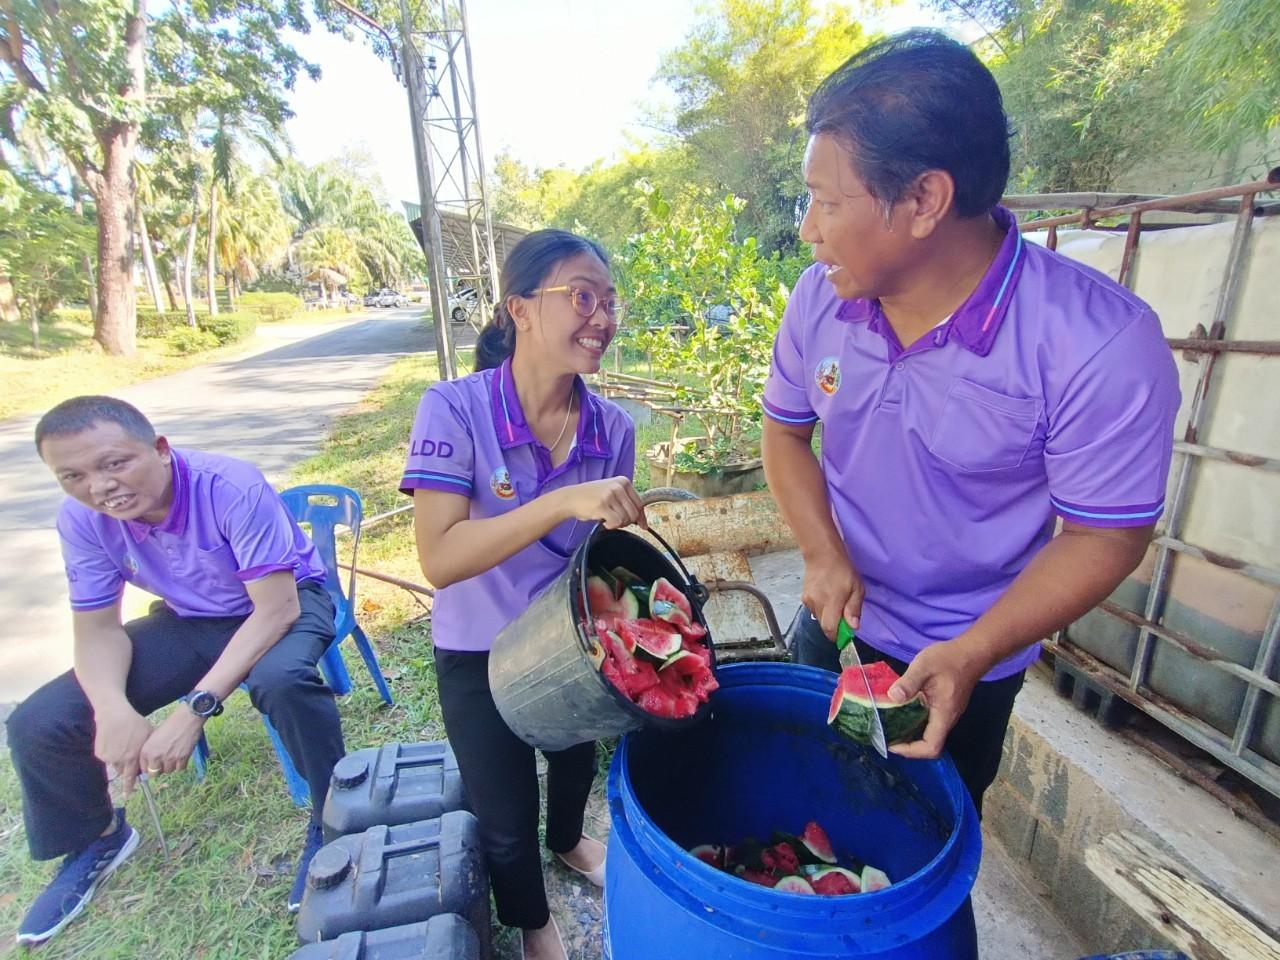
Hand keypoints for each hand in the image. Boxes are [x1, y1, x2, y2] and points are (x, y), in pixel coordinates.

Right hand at [93, 704, 153, 793]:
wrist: (113, 714)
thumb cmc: (134, 722)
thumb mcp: (147, 735)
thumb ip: (147, 750)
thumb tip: (151, 760)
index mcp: (132, 757)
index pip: (131, 777)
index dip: (129, 787)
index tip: (128, 795)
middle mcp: (119, 760)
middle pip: (124, 771)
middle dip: (127, 769)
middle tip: (130, 759)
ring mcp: (108, 757)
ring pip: (115, 764)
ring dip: (120, 760)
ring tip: (124, 745)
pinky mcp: (100, 753)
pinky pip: (107, 758)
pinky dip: (111, 753)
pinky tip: (115, 742)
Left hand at [139, 709, 204, 775]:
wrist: (186, 719)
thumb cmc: (169, 725)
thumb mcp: (154, 737)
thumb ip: (150, 751)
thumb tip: (151, 764)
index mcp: (146, 751)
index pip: (144, 770)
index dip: (150, 768)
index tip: (155, 765)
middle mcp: (156, 757)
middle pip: (155, 774)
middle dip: (159, 769)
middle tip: (165, 761)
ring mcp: (169, 758)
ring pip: (168, 771)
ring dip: (171, 766)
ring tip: (174, 755)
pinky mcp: (182, 758)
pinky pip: (180, 769)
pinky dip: (181, 764)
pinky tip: (181, 755)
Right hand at [558, 477, 647, 530]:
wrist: (570, 498)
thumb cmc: (592, 498)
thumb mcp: (612, 494)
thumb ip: (627, 503)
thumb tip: (644, 523)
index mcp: (623, 481)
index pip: (640, 503)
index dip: (641, 517)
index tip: (642, 526)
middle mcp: (618, 486)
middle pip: (634, 513)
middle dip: (627, 522)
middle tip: (615, 521)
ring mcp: (610, 495)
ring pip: (626, 519)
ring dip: (618, 524)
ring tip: (608, 520)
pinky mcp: (602, 505)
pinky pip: (616, 522)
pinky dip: (611, 526)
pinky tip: (604, 523)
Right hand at [801, 548, 864, 640]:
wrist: (822, 554)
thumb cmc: (843, 569)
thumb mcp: (857, 588)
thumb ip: (854, 609)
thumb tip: (853, 627)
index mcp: (831, 602)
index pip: (830, 630)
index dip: (838, 636)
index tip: (846, 634)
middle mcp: (817, 604)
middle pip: (825, 626)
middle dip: (835, 625)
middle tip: (844, 612)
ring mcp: (808, 601)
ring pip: (819, 619)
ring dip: (828, 616)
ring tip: (835, 600)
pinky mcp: (804, 598)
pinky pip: (814, 610)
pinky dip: (821, 609)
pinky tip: (826, 596)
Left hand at [886, 638, 986, 759]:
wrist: (971, 652)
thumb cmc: (949, 659)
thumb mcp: (924, 666)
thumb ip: (908, 682)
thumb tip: (892, 697)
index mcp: (944, 714)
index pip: (931, 747)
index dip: (911, 751)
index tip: (892, 744)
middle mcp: (948, 719)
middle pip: (930, 745)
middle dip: (908, 746)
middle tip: (887, 736)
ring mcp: (948, 713)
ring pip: (930, 734)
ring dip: (911, 736)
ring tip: (891, 727)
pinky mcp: (946, 706)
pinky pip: (930, 723)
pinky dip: (915, 724)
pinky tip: (902, 713)